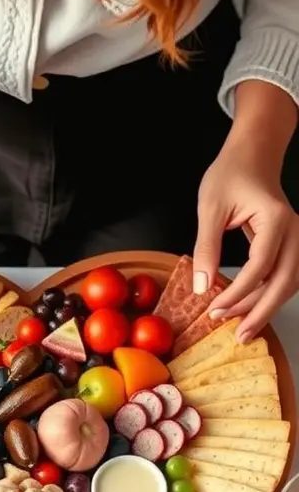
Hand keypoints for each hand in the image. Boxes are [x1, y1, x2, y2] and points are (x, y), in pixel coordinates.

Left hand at [194, 136, 298, 341]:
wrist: (252, 155)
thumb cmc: (231, 174)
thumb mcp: (210, 208)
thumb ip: (207, 247)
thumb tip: (202, 287)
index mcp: (275, 219)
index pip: (260, 266)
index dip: (238, 293)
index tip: (214, 309)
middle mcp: (294, 230)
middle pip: (286, 281)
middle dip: (261, 311)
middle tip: (240, 335)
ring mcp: (297, 238)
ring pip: (290, 282)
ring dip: (266, 306)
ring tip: (241, 327)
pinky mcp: (290, 244)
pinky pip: (285, 276)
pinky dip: (268, 294)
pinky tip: (247, 308)